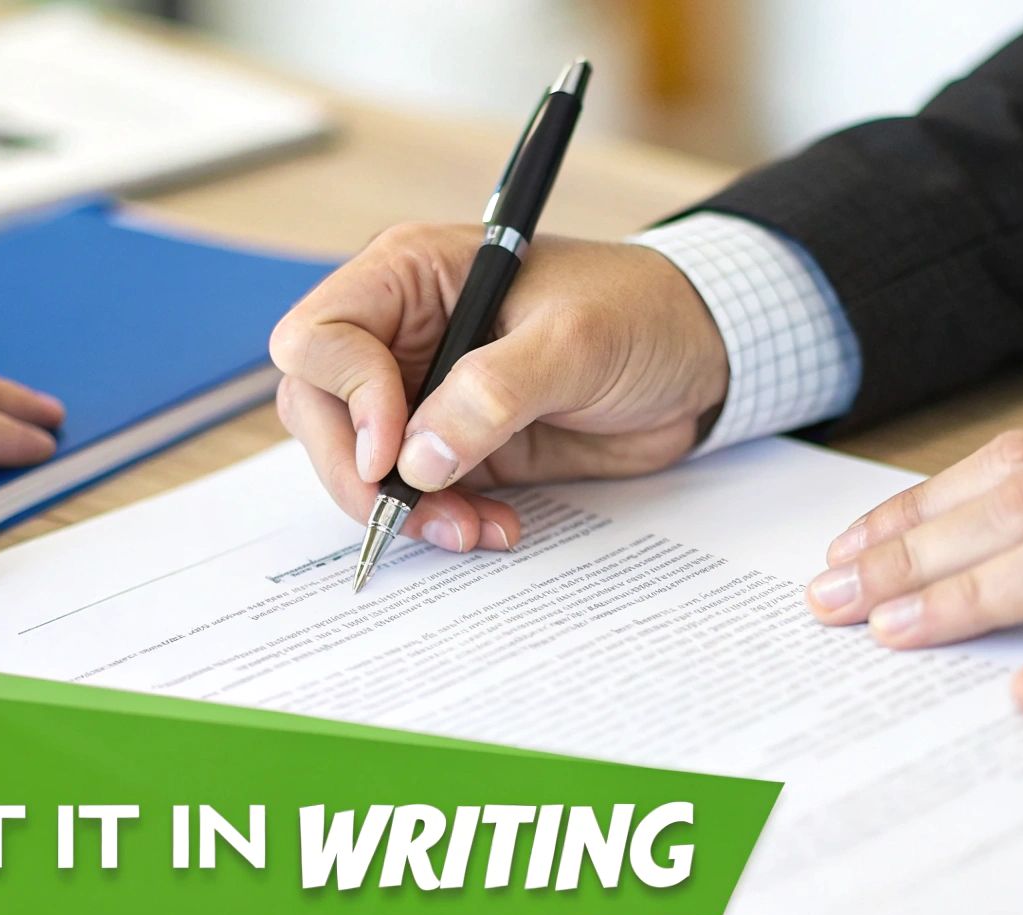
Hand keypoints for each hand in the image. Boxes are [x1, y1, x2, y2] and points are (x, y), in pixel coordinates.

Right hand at [270, 223, 727, 551]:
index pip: (321, 336)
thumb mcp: (576, 340)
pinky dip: (442, 522)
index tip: (392, 450)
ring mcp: (427, 394)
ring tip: (470, 529)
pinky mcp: (458, 445)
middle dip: (357, 472)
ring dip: (403, 509)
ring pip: (362, 464)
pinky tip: (492, 528)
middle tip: (407, 514)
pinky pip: (418, 495)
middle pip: (321, 409)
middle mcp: (405, 334)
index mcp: (414, 277)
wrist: (701, 359)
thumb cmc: (642, 313)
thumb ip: (495, 391)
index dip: (344, 397)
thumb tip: (418, 457)